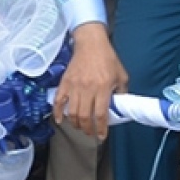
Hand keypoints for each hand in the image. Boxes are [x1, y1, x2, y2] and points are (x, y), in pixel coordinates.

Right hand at [54, 23, 127, 141]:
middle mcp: (88, 88)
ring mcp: (74, 86)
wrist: (91, 43)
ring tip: (80, 127)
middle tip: (90, 133)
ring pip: (72, 112)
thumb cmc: (107, 58)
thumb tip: (120, 107)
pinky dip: (57, 113)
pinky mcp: (65, 82)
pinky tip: (60, 120)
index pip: (101, 114)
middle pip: (85, 116)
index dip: (101, 128)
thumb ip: (121, 93)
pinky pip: (59, 101)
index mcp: (103, 87)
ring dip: (75, 124)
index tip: (101, 136)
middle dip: (87, 129)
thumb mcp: (121, 76)